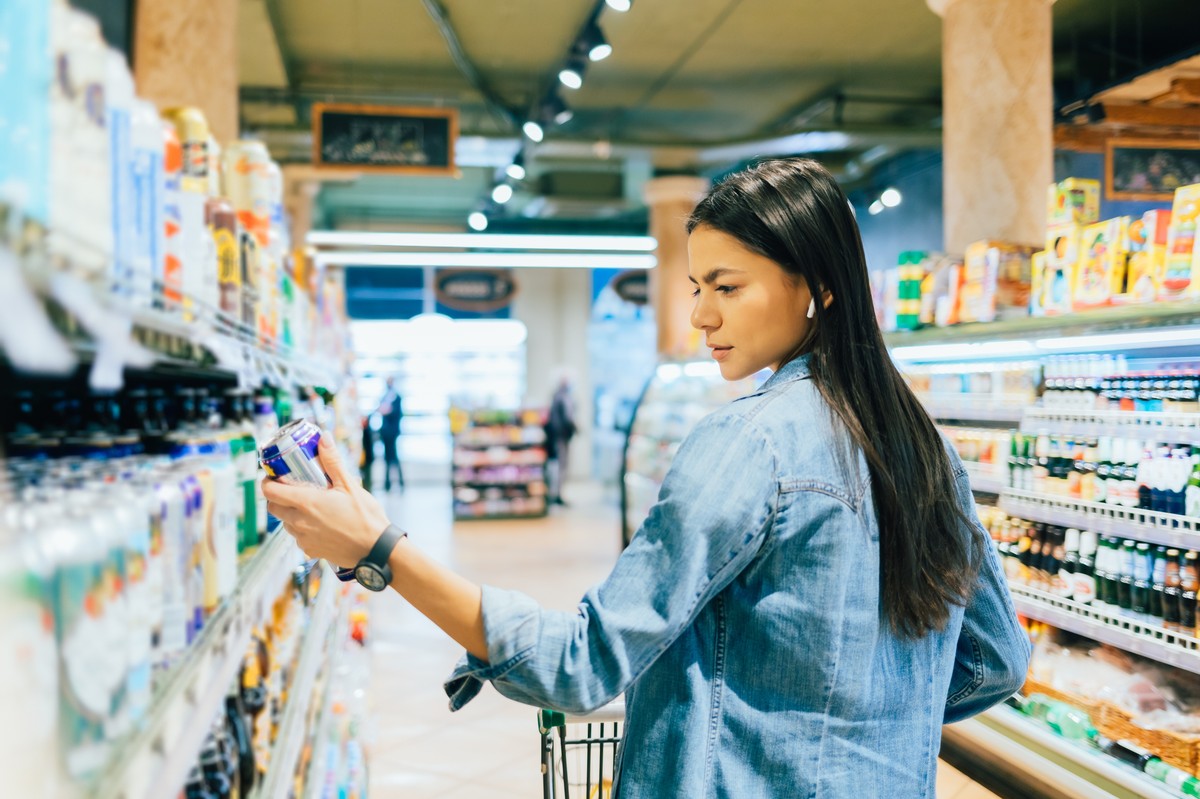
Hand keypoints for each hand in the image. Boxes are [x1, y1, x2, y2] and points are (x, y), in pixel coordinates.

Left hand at [262, 433, 390, 568]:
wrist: (375, 549)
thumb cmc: (365, 518)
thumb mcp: (350, 486)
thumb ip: (332, 462)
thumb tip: (324, 439)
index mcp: (307, 503)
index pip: (271, 492)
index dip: (267, 482)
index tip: (273, 476)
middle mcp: (300, 522)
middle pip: (273, 508)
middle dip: (278, 497)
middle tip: (291, 488)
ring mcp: (304, 538)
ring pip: (285, 523)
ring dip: (290, 513)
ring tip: (309, 506)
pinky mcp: (310, 550)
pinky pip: (298, 537)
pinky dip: (302, 528)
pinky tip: (319, 524)